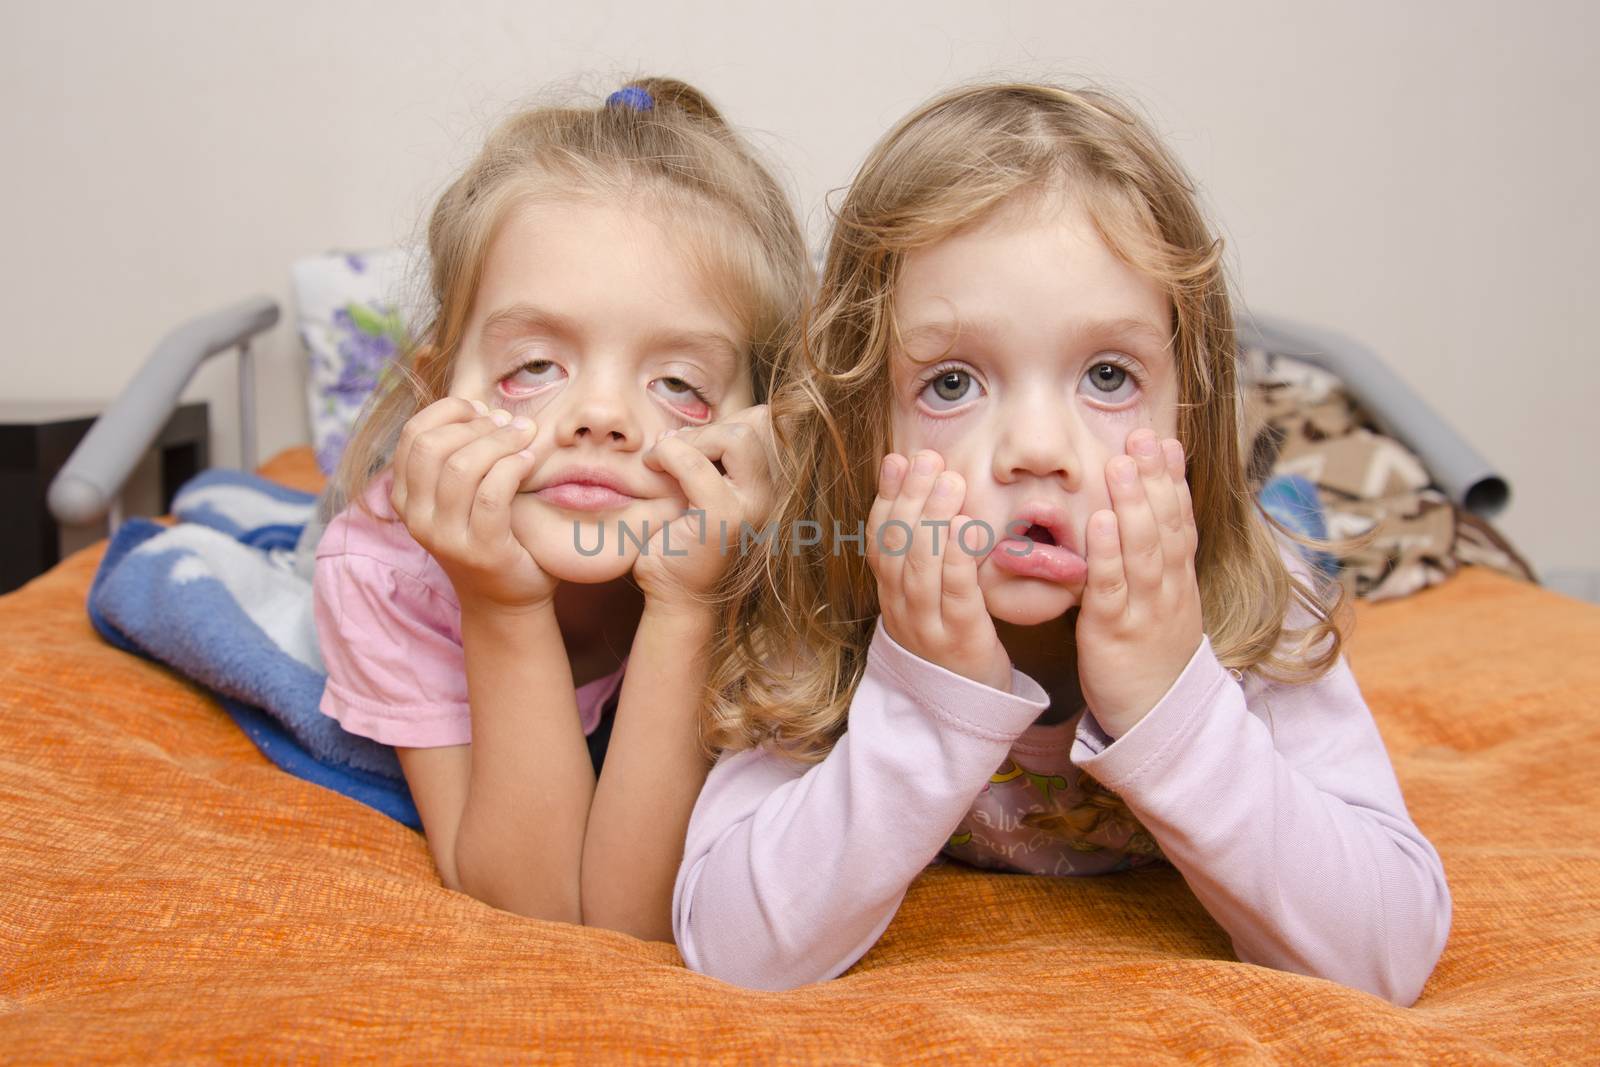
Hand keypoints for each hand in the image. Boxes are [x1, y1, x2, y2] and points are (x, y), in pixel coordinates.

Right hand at [390, 396, 555, 612]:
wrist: (506, 600)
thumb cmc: (491, 535)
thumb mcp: (463, 495)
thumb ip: (460, 456)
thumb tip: (485, 406)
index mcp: (407, 497)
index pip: (412, 434)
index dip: (448, 411)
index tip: (482, 409)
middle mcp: (417, 518)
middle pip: (433, 446)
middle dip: (476, 425)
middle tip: (511, 423)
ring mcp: (445, 537)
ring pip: (461, 468)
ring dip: (499, 442)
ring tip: (525, 436)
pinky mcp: (480, 551)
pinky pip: (491, 495)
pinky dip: (513, 467)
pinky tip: (530, 461)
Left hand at [637, 405, 774, 611]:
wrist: (675, 594)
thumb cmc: (683, 540)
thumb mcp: (702, 487)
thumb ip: (709, 455)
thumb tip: (684, 423)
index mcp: (768, 485)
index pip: (765, 423)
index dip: (724, 424)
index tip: (692, 447)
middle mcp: (771, 495)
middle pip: (754, 424)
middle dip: (706, 430)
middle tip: (673, 453)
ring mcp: (754, 507)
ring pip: (737, 435)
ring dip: (691, 440)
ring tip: (664, 460)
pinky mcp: (725, 519)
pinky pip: (695, 463)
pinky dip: (668, 456)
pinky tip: (652, 468)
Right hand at [867, 449, 1010, 690]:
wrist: (963, 711)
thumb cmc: (952, 643)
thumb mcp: (928, 600)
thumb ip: (923, 556)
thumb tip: (920, 498)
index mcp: (891, 595)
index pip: (879, 539)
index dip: (887, 497)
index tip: (898, 459)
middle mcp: (901, 609)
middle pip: (897, 547)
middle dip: (912, 498)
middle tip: (930, 459)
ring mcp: (927, 626)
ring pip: (920, 567)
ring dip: (933, 519)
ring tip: (950, 481)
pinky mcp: (960, 640)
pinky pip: (955, 594)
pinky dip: (957, 557)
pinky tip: (966, 527)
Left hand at [1076, 428, 1202, 737]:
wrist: (1156, 717)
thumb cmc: (1150, 657)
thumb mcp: (1161, 605)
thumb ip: (1152, 565)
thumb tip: (1142, 524)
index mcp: (1177, 580)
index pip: (1180, 520)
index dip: (1172, 480)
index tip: (1164, 442)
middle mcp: (1167, 588)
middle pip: (1165, 525)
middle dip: (1153, 479)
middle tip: (1142, 437)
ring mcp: (1144, 609)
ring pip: (1144, 550)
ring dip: (1133, 505)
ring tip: (1121, 465)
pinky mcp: (1115, 632)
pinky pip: (1112, 588)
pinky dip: (1107, 553)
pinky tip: (1097, 522)